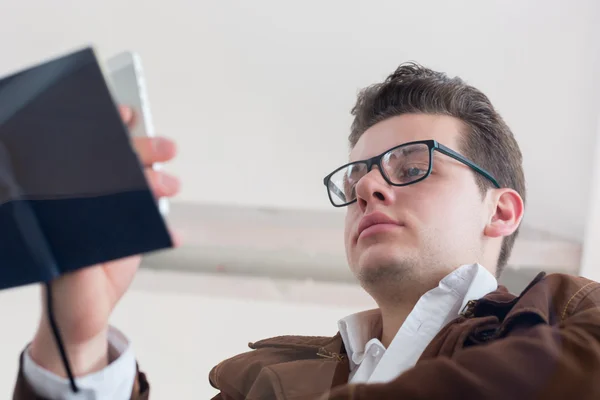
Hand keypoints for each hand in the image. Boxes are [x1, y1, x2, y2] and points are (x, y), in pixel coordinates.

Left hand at [29, 106, 180, 376]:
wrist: (83, 317)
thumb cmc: (65, 288)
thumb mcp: (65, 270)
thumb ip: (80, 251)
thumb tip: (91, 224)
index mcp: (72, 199)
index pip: (89, 157)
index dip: (107, 131)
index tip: (124, 115)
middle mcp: (94, 202)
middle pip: (122, 165)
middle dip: (145, 150)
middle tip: (165, 148)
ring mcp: (117, 216)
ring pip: (142, 187)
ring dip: (160, 183)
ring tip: (172, 186)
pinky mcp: (137, 234)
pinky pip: (157, 224)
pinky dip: (168, 229)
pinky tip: (173, 233)